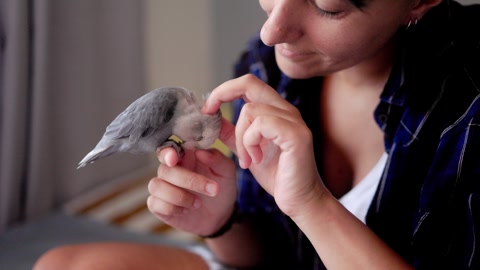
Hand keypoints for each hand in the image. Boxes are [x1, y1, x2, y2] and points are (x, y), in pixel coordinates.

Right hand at [147, 139, 236, 235]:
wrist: (220, 215)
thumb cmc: (221, 188)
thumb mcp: (226, 172)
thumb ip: (217, 159)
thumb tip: (200, 152)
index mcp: (185, 158)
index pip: (168, 149)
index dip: (167, 153)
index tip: (174, 158)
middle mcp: (170, 171)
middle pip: (165, 170)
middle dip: (189, 180)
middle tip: (213, 189)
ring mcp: (162, 188)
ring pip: (156, 186)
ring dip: (180, 196)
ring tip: (198, 203)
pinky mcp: (158, 206)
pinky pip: (155, 204)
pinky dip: (172, 208)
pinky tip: (186, 210)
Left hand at [203, 74, 326, 217]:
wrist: (300, 200)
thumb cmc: (277, 176)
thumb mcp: (247, 151)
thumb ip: (232, 133)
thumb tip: (212, 118)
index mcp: (276, 111)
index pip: (248, 84)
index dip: (224, 90)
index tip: (207, 109)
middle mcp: (287, 110)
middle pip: (249, 82)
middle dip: (221, 94)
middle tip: (208, 113)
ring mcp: (294, 121)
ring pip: (250, 110)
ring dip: (240, 137)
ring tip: (246, 159)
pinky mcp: (296, 135)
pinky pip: (261, 124)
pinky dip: (250, 143)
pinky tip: (255, 160)